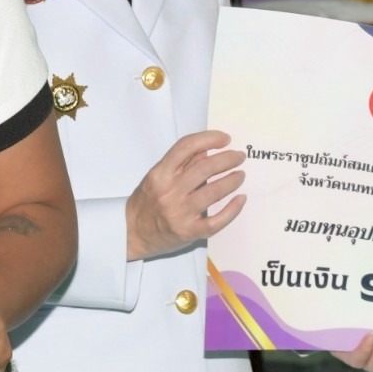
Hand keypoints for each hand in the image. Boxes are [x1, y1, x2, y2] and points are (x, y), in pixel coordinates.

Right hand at [127, 131, 248, 260]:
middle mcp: (169, 192)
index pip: (186, 147)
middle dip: (228, 159)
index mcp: (160, 174)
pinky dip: (232, 209)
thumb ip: (181, 164)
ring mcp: (179, 213)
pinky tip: (240, 199)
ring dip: (232, 180)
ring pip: (214, 192)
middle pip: (205, 168)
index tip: (225, 138)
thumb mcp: (157, 177)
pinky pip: (216, 221)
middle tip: (239, 156)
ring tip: (240, 175)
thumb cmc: (145, 203)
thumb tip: (207, 150)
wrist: (132, 233)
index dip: (209, 138)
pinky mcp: (189, 232)